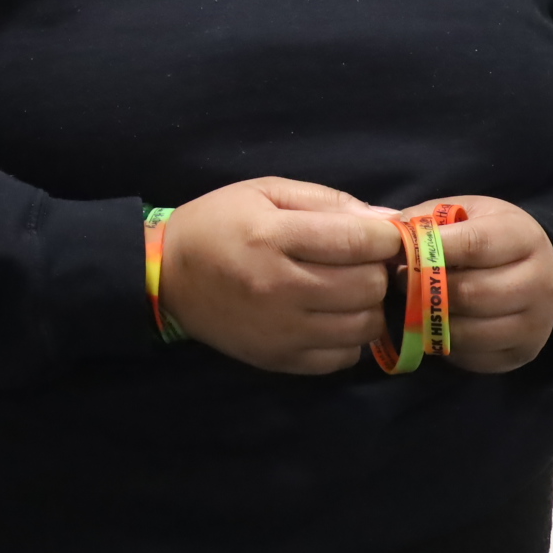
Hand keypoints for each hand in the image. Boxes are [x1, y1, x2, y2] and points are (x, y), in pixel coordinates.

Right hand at [158, 178, 401, 374]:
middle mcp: (279, 288)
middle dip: (376, 268)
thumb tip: (386, 221)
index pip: (358, 241)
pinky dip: (349, 337)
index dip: (387, 236)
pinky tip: (331, 317)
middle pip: (368, 285)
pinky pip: (344, 357)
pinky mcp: (279, 360)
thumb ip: (327, 201)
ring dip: (366, 305)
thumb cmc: (217, 224)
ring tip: (347, 290)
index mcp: (273, 238)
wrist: (165, 276)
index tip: (383, 235)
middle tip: (361, 261)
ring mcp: (281, 331)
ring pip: (364, 325)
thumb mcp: (265, 192)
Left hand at [395, 196, 552, 372]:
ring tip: (416, 304)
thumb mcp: (464, 213)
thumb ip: (427, 220)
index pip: (473, 245)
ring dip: (431, 320)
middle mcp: (539, 282)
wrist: (539, 271)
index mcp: (523, 236)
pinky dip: (445, 344)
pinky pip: (471, 356)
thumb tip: (386, 232)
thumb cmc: (488, 236)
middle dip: (426, 289)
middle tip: (402, 282)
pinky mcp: (522, 354)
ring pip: (468, 331)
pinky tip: (437, 325)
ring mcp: (535, 323)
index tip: (399, 254)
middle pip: (470, 293)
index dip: (430, 251)